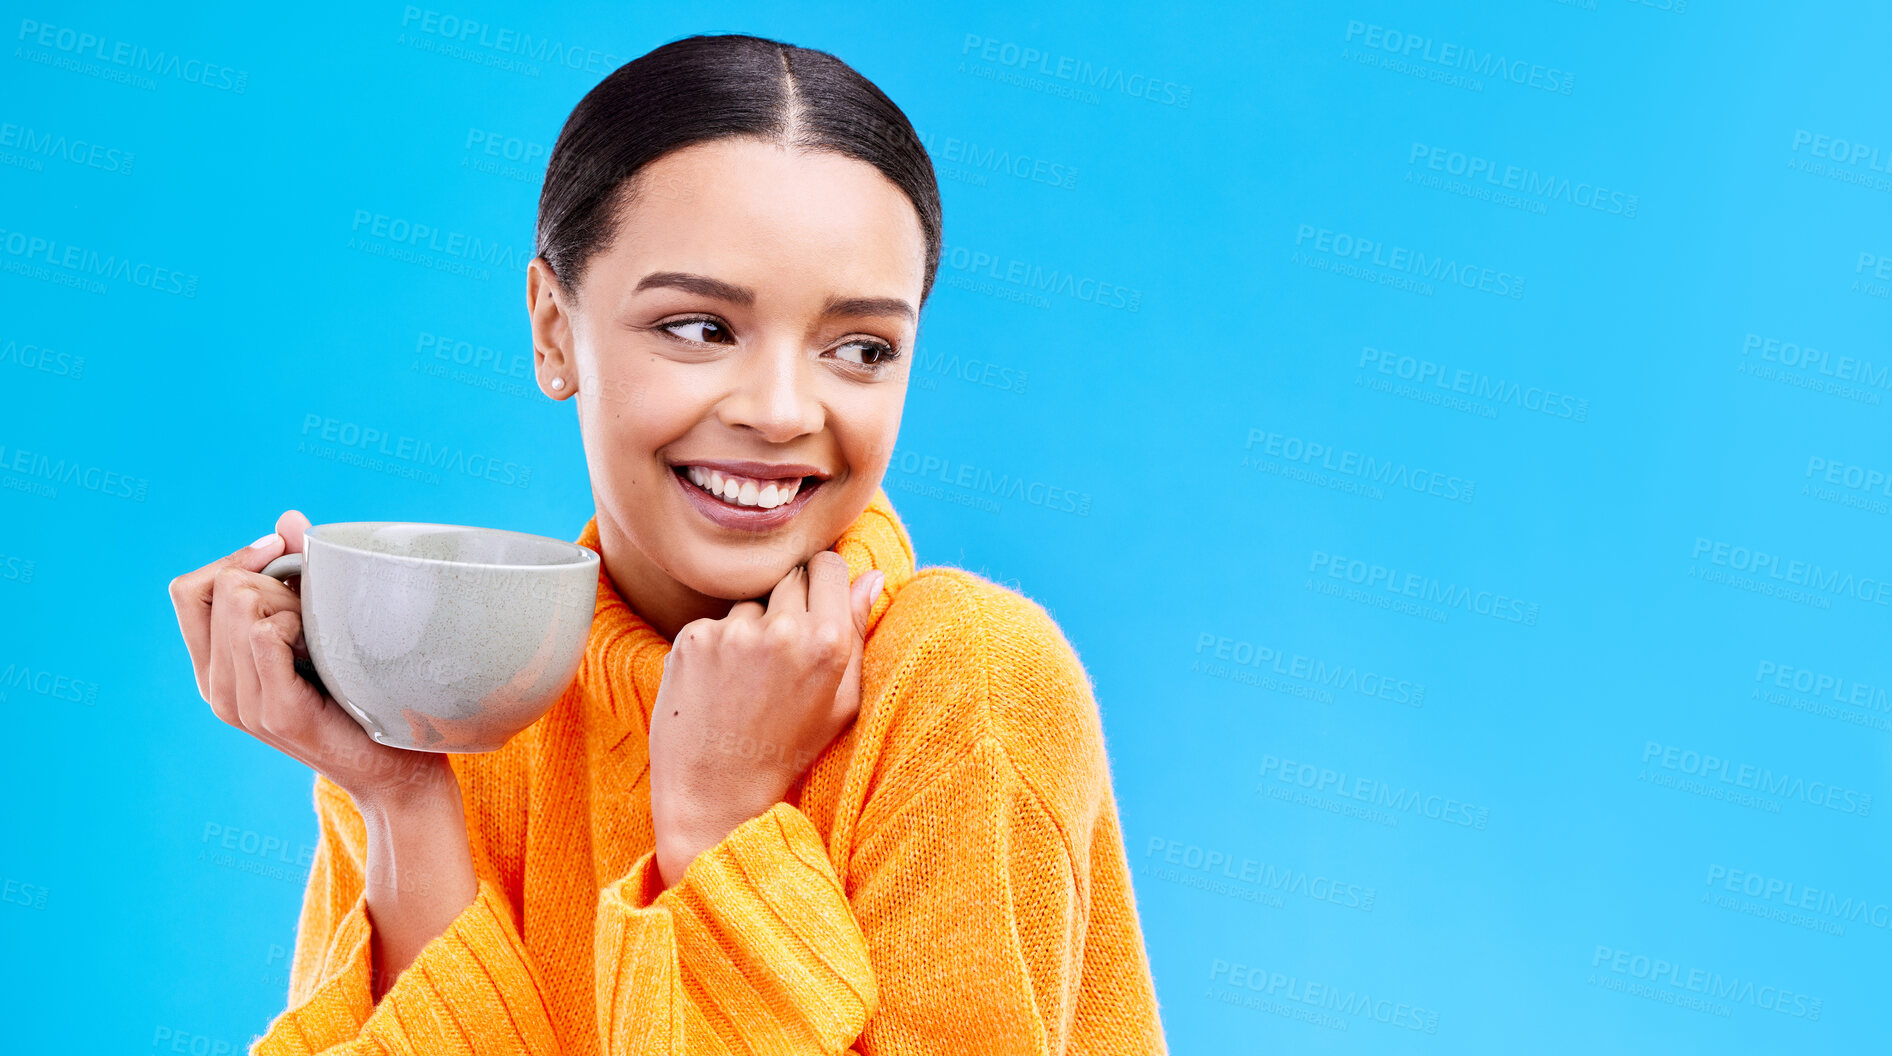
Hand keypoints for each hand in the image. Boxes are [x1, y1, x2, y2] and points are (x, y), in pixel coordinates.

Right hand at [167, 509, 453, 808]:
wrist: (399, 768)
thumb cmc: (362, 694)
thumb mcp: (320, 625)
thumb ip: (298, 573)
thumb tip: (288, 519)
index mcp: (216, 667)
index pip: (188, 590)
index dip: (233, 560)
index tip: (282, 555)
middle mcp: (216, 688)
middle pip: (218, 586)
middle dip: (272, 580)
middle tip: (314, 615)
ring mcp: (240, 703)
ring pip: (239, 601)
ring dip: (290, 601)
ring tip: (320, 637)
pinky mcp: (274, 711)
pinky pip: (265, 633)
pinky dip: (299, 623)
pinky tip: (324, 649)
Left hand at [648, 550, 884, 889]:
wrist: (715, 792)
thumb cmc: (787, 749)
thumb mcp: (841, 701)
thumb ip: (859, 632)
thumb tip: (873, 575)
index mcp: (828, 642)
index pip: (828, 564)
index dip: (823, 582)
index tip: (815, 604)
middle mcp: (782, 630)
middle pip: (790, 578)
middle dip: (789, 606)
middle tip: (779, 661)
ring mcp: (733, 632)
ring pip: (749, 605)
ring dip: (750, 631)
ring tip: (746, 684)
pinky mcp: (693, 638)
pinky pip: (712, 624)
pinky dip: (714, 648)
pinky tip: (716, 688)